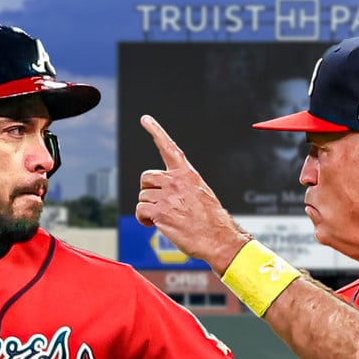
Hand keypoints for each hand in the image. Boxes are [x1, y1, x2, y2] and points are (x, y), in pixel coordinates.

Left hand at [137, 114, 249, 272]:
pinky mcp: (160, 212)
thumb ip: (183, 187)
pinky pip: (140, 211)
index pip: (169, 148)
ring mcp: (167, 196)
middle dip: (148, 191)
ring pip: (142, 197)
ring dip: (148, 209)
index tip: (145, 119)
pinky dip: (143, 219)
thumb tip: (165, 192)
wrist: (219, 239)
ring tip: (164, 218)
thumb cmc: (211, 221)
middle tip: (160, 204)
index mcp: (188, 174)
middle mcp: (176, 181)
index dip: (156, 131)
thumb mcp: (201, 194)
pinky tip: (154, 224)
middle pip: (146, 177)